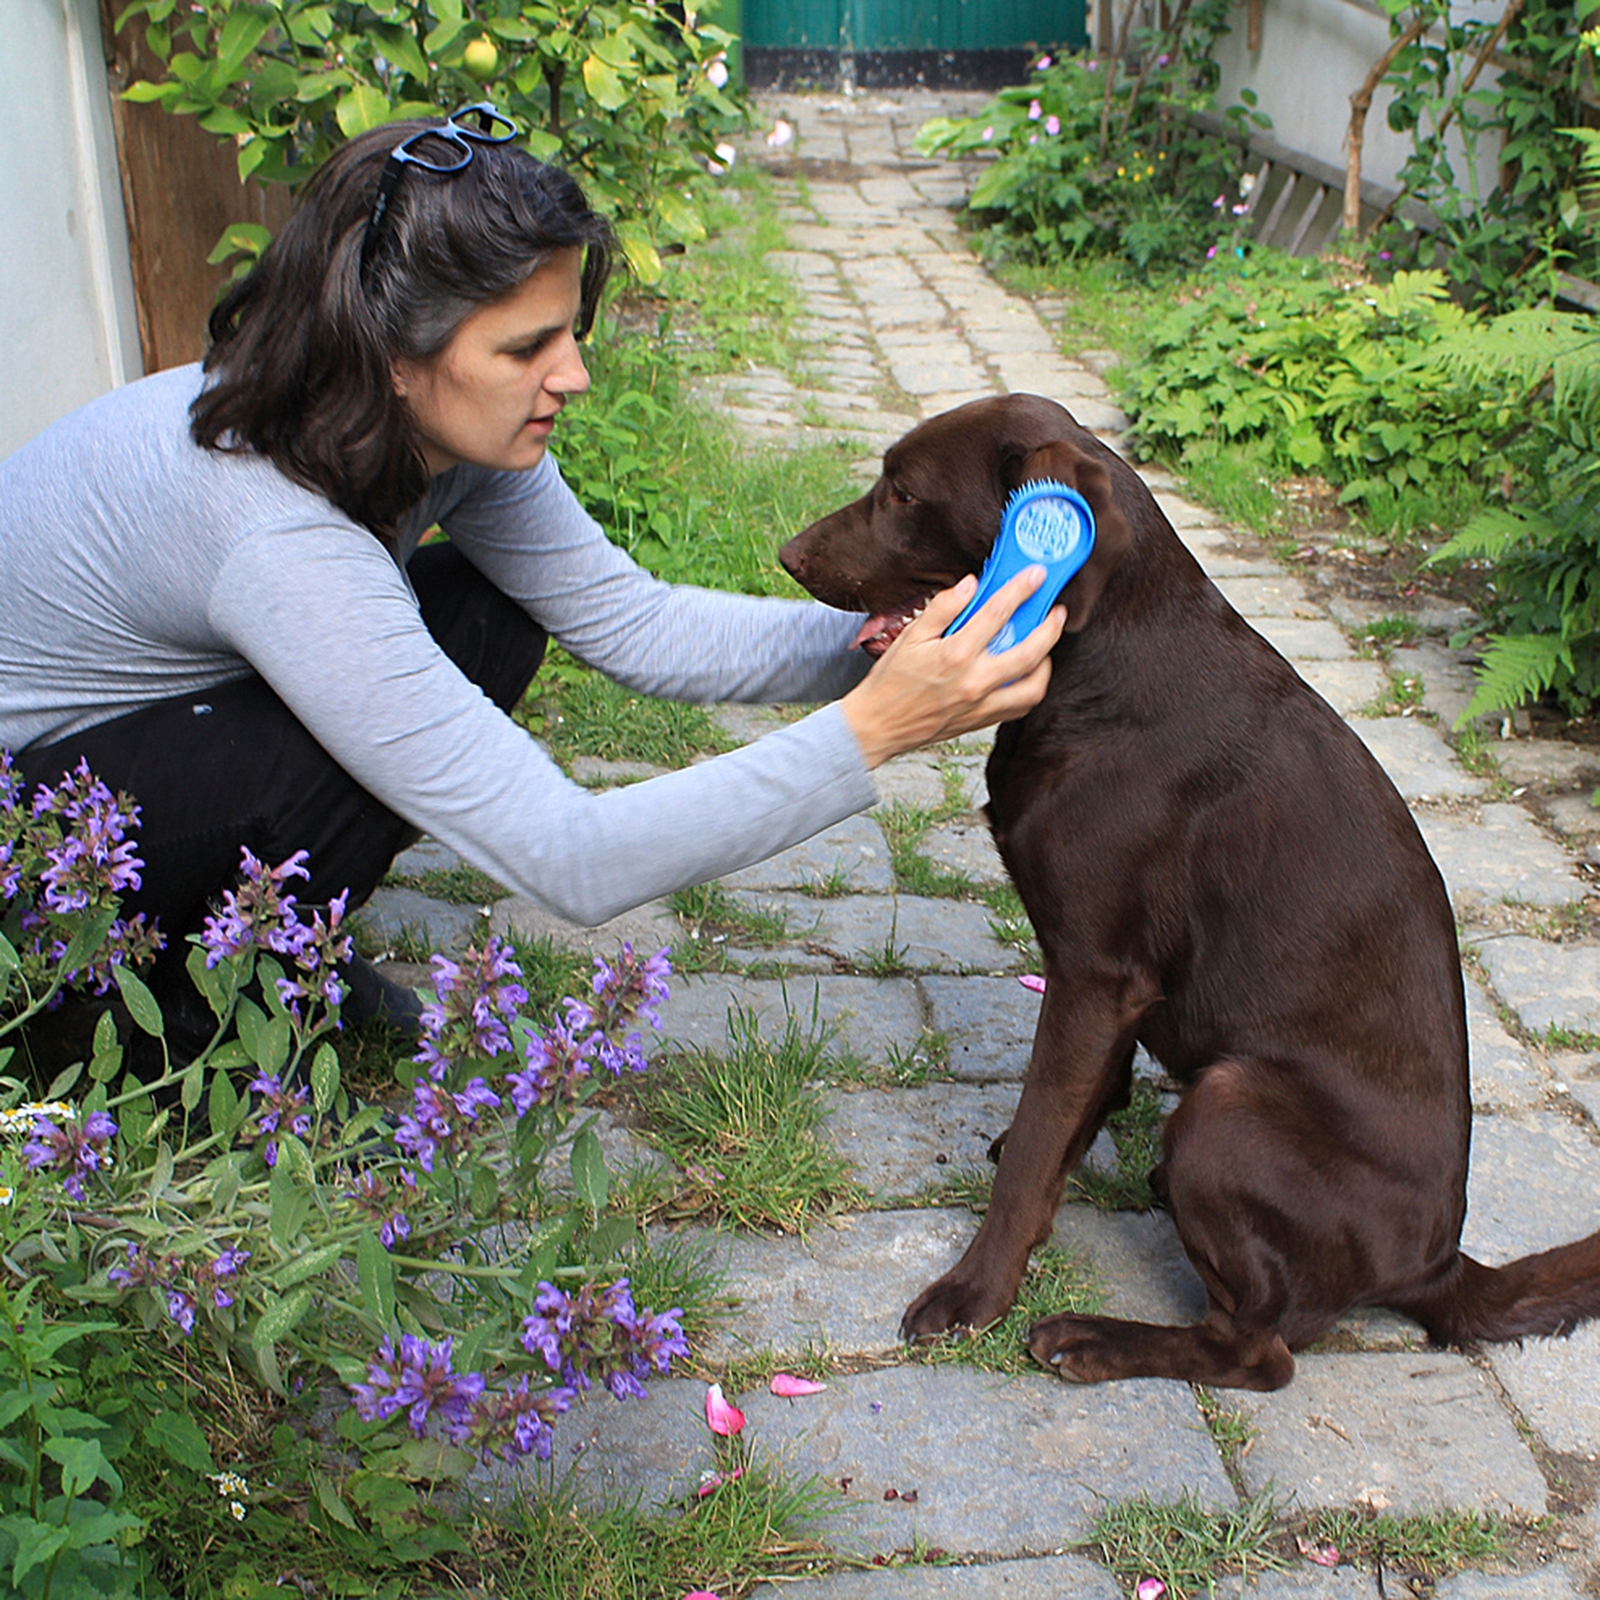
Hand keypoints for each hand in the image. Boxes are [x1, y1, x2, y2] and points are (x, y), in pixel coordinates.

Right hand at [839, 567, 1063, 769]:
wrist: (879, 725)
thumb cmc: (891, 682)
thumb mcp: (910, 636)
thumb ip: (942, 608)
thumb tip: (970, 585)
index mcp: (955, 654)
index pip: (997, 613)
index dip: (1021, 589)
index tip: (1036, 576)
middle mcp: (974, 681)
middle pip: (1029, 652)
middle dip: (1050, 628)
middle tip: (1057, 613)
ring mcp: (981, 704)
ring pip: (1033, 686)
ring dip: (1046, 663)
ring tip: (1044, 647)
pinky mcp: (981, 721)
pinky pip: (1019, 706)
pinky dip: (1030, 688)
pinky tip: (1027, 674)